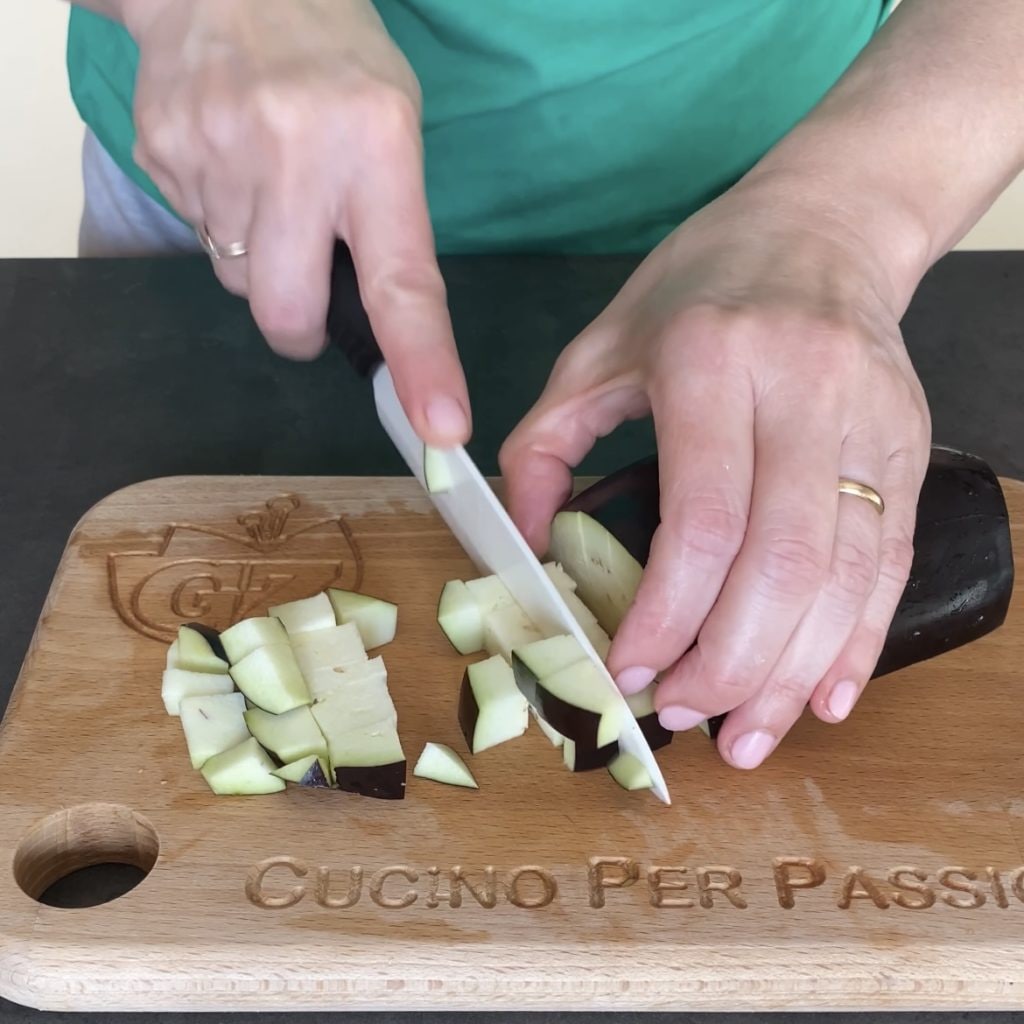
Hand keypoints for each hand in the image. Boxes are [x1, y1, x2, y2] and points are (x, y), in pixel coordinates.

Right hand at [125, 0, 468, 444]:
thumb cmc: (334, 60)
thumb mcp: (393, 126)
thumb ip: (387, 226)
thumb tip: (369, 327)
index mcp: (375, 147)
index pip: (402, 285)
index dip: (422, 366)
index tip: (441, 427)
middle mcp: (293, 155)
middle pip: (284, 315)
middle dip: (295, 325)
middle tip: (307, 276)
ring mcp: (216, 154)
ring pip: (234, 279)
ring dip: (257, 259)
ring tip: (267, 182)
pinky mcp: (161, 153)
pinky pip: (195, 235)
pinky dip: (219, 219)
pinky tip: (231, 162)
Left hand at [500, 176, 931, 768]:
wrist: (826, 225)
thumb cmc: (699, 286)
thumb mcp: (599, 346)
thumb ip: (546, 444)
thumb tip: (530, 550)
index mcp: (715, 360)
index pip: (702, 520)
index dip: (667, 616)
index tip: (630, 673)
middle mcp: (807, 391)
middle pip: (782, 563)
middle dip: (729, 662)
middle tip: (682, 715)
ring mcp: (874, 422)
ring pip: (846, 577)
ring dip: (792, 672)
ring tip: (746, 735)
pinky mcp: (912, 448)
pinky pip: (891, 563)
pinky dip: (858, 642)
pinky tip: (822, 696)